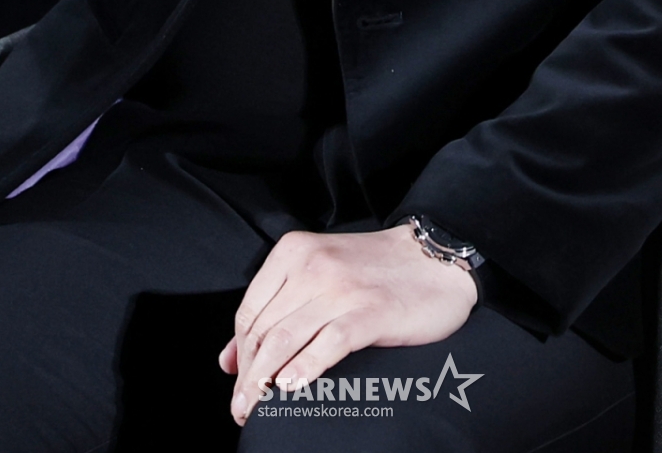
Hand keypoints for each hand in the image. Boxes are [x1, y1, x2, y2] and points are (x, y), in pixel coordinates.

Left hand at [218, 225, 476, 425]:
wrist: (433, 257)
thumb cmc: (374, 270)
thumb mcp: (318, 275)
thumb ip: (273, 309)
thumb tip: (228, 359)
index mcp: (294, 253)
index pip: (249, 311)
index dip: (239, 354)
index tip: (237, 383)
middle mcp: (313, 266)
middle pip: (264, 331)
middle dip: (248, 376)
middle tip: (242, 408)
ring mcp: (341, 289)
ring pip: (285, 340)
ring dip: (264, 382)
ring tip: (257, 409)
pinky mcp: (370, 312)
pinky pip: (327, 344)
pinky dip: (305, 368)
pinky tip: (293, 387)